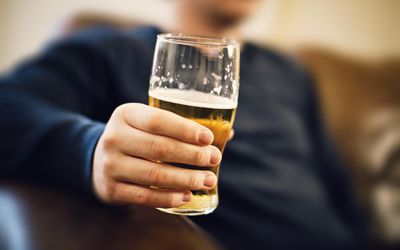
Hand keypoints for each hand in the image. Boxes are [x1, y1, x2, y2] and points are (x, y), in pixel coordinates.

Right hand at [93, 103, 221, 207]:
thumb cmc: (136, 138)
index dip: (185, 130)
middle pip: (159, 147)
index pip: (158, 120)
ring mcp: (110, 165)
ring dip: (186, 179)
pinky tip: (187, 196)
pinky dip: (168, 197)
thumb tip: (228, 134)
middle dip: (192, 155)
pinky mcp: (110, 189)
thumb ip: (180, 126)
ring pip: (154, 174)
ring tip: (207, 180)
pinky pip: (144, 196)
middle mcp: (114, 137)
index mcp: (126, 114)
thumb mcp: (147, 123)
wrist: (98, 159)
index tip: (209, 139)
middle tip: (214, 159)